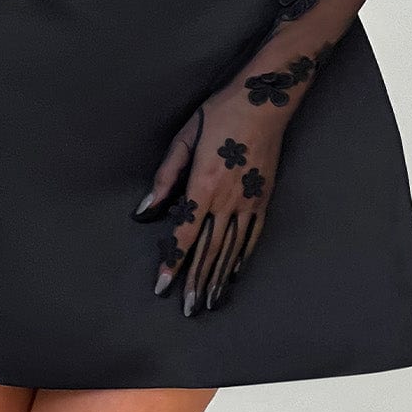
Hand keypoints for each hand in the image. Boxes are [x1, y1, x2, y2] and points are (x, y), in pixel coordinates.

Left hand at [131, 72, 292, 314]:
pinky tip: (234, 275)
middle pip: (208, 249)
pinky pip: (252, 236)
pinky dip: (241, 258)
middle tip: (188, 310)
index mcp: (204, 184)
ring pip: (231, 249)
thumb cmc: (221, 114)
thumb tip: (146, 209)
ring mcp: (249, 201)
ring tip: (209, 302)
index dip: (172, 262)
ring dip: (218, 278)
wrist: (265, 101)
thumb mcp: (186, 138)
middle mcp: (228, 199)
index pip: (184, 233)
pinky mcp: (264, 198)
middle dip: (196, 281)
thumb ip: (166, 176)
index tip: (163, 286)